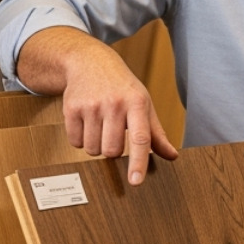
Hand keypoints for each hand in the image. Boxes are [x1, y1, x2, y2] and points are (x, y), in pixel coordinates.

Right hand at [19, 28, 178, 183]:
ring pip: (92, 150)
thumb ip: (156, 134)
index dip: (138, 162)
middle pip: (112, 151)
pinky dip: (81, 139)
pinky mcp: (71, 108)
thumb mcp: (144, 104)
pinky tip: (86, 121)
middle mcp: (114, 103)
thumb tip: (172, 156)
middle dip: (113, 149)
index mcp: (137, 103)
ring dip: (96, 145)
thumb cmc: (122, 88)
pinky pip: (75, 142)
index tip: (135, 182)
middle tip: (114, 132)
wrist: (90, 62)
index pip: (140, 138)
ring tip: (100, 125)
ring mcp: (91, 105)